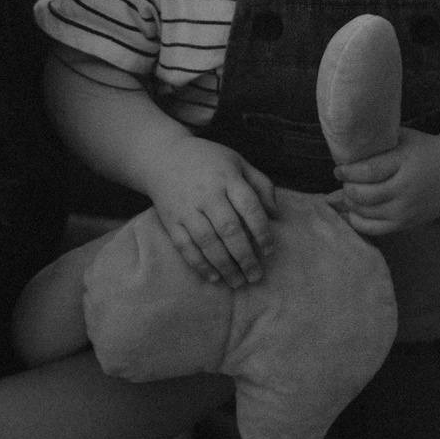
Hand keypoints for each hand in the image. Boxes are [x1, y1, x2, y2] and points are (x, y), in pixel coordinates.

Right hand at [144, 138, 276, 284]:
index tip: (270, 251)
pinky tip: (214, 277)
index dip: (262, 231)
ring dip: (225, 265)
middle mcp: (207, 193)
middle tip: (256, 276)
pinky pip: (185, 246)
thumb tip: (277, 214)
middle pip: (229, 229)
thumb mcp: (238, 162)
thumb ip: (261, 185)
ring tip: (238, 282)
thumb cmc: (209, 161)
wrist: (163, 156)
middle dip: (245, 256)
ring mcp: (187, 208)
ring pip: (207, 241)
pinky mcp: (171, 220)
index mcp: (227, 178)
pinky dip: (199, 264)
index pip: (249, 207)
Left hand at [334, 125, 439, 236]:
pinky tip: (354, 210)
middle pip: (364, 194)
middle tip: (344, 181)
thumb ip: (380, 139)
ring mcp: (406, 210)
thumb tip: (347, 142)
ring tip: (350, 192)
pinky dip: (358, 220)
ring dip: (351, 203)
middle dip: (348, 188)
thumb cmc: (425, 152)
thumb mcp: (406, 138)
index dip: (348, 172)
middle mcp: (406, 189)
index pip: (368, 171)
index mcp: (405, 163)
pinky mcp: (406, 224)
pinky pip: (374, 228)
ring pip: (366, 212)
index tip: (339, 169)